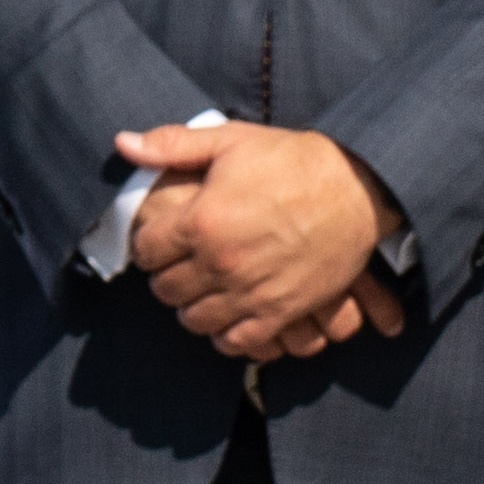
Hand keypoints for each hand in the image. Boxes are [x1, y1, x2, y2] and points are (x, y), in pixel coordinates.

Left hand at [118, 123, 409, 360]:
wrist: (360, 187)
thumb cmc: (292, 160)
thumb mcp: (230, 141)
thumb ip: (172, 145)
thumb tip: (123, 143)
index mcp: (200, 221)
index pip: (144, 250)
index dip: (147, 244)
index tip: (159, 239)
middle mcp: (221, 263)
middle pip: (165, 289)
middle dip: (166, 276)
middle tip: (179, 264)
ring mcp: (252, 292)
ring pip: (195, 319)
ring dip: (192, 306)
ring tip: (201, 289)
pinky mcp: (283, 311)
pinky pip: (238, 342)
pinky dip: (226, 335)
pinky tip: (228, 316)